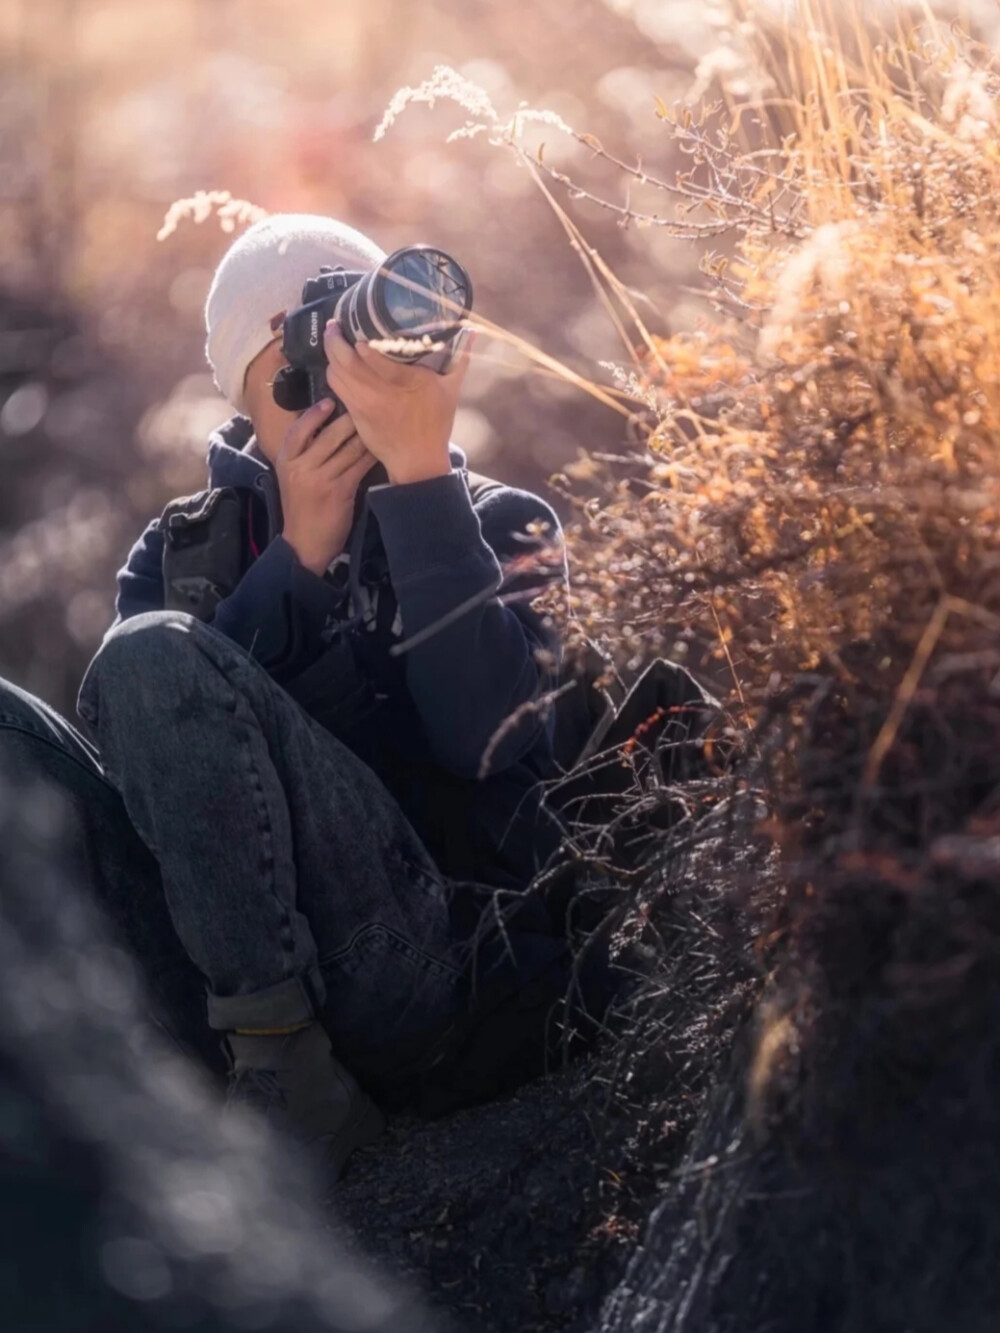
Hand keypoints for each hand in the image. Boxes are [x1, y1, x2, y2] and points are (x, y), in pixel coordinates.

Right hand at [275, 399, 375, 575]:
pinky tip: (383, 447)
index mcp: (286, 460)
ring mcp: (320, 479)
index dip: (314, 414)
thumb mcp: (293, 477)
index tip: (329, 401)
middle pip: (330, 435)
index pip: (298, 430)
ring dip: (367, 434)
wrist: (304, 544)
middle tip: (369, 405)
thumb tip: (329, 425)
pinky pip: (360, 465)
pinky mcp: (340, 491)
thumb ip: (305, 454)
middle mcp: (301, 467)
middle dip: (351, 419)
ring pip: (349, 448)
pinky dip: (372, 454)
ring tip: (381, 422)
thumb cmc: (302, 507)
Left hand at [323, 321, 473, 485]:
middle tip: (335, 324)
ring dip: (331, 354)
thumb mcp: (451, 389)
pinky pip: (336, 388)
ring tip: (333, 339)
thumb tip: (472, 331)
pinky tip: (336, 363)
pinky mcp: (355, 415)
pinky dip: (333, 372)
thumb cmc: (436, 424)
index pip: (375, 358)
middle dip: (334, 340)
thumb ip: (461, 357)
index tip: (357, 330)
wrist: (418, 459)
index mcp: (406, 383)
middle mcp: (380, 393)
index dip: (360, 343)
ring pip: (336, 374)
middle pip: (346, 362)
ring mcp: (364, 404)